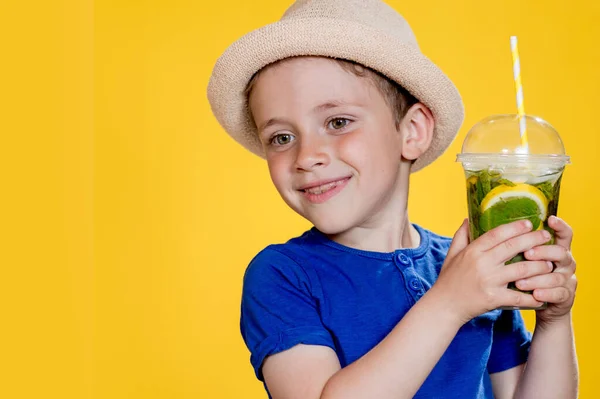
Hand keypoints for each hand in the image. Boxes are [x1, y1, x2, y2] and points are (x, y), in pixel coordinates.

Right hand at [434, 218, 552, 324]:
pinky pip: (519, 297)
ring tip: (549, 263)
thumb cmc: (448, 280)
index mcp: (472, 251)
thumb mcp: (451, 255)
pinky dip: (533, 297)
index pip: (496, 234)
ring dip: (539, 266)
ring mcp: (489, 281)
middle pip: (513, 247)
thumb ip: (461, 235)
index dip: (514, 227)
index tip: (529, 223)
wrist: (444, 306)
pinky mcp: (494, 299)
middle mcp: (481, 263)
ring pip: (522, 270)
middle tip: (546, 236)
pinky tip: (543, 294)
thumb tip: (468, 218)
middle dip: (533, 240)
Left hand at [514, 216, 576, 324]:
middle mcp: (565, 262)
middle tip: (527, 253)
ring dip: (537, 278)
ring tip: (519, 281)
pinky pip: (558, 294)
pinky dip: (546, 294)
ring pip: (556, 276)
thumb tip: (491, 227)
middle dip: (543, 252)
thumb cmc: (526, 275)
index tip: (549, 219)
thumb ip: (514, 244)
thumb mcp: (521, 258)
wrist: (540, 302)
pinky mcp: (566, 296)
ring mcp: (567, 279)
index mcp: (556, 249)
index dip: (560, 226)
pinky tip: (535, 294)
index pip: (564, 234)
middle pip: (560, 253)